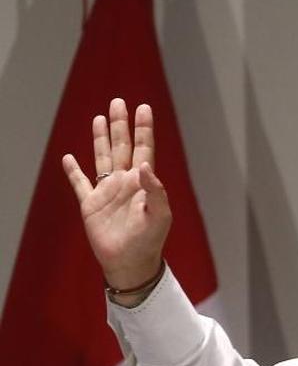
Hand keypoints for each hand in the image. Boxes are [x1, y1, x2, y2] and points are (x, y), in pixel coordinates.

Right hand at [62, 98, 170, 289]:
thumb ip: (155, 190)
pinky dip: (73, 171)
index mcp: (143, 183)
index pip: (144, 149)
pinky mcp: (90, 204)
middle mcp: (125, 182)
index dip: (144, 129)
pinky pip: (80, 183)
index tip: (144, 108)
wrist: (130, 262)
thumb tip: (142, 165)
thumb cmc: (150, 241)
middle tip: (119, 102)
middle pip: (122, 146)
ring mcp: (107, 191)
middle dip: (120, 125)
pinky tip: (68, 157)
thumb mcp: (160, 216)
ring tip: (99, 118)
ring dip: (100, 139)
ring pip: (102, 158)